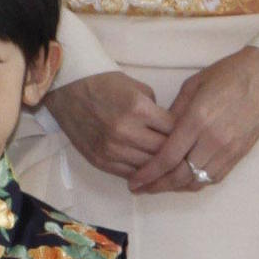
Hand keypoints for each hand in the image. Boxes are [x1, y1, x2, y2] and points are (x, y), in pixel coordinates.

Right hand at [45, 70, 175, 181]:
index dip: (184, 134)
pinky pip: (129, 174)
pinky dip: (141, 173)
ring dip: (159, 166)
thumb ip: (156, 110)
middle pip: (163, 151)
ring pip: (148, 167)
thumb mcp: (137, 88)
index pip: (174, 130)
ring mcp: (111, 149)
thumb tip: (170, 130)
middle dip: (176, 153)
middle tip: (184, 154)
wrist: (69, 90)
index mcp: (138, 109)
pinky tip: (149, 170)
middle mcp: (125, 131)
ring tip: (169, 165)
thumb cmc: (105, 84)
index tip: (189, 136)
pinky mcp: (100, 161)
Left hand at [129, 46, 258, 194]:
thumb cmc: (229, 73)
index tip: (134, 180)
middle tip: (141, 187)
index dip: (148, 173)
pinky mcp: (240, 154)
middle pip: (180, 175)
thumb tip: (158, 134)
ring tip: (158, 185)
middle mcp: (214, 139)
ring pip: (197, 181)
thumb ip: (174, 113)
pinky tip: (183, 179)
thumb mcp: (193, 85)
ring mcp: (229, 149)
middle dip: (157, 185)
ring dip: (175, 187)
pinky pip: (214, 177)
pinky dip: (196, 182)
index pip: (167, 157)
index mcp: (198, 119)